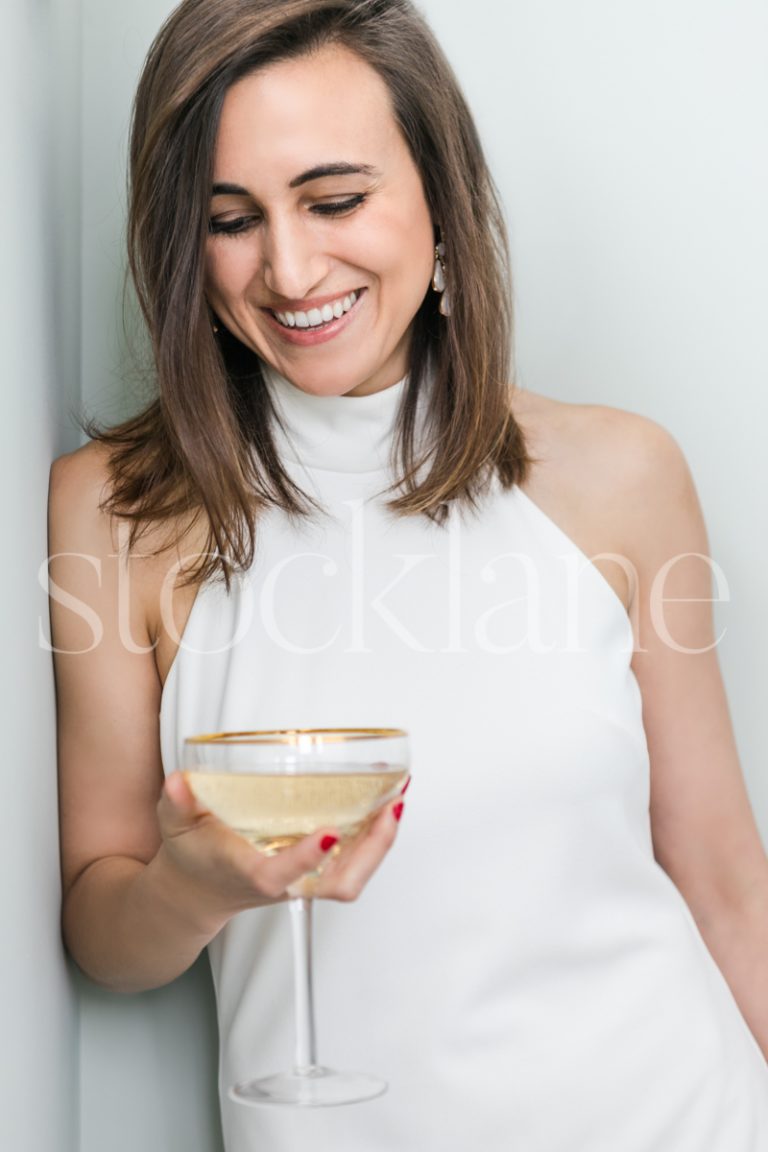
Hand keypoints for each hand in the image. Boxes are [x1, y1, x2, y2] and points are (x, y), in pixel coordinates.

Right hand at [156, 772, 404, 923]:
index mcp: (249, 873)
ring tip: (396, 799)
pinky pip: (354, 865)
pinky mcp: (315, 874)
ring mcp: (304, 881)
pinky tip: (386, 807)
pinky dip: (375, 839)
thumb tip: (179, 781)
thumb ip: (177, 803)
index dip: (305, 858)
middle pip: (339, 885)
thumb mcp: (175, 826)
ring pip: (353, 878)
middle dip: (372, 851)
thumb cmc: (192, 857)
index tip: (328, 833)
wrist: (197, 893)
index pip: (278, 875)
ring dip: (380, 843)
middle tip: (391, 807)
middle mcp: (284, 883)